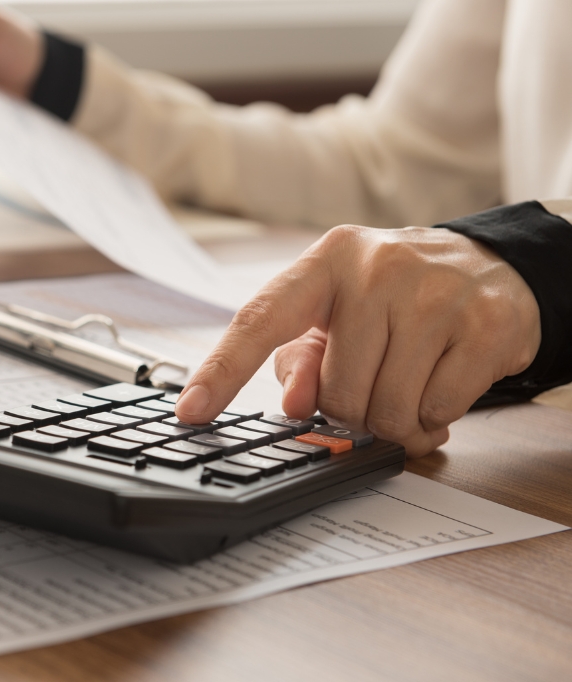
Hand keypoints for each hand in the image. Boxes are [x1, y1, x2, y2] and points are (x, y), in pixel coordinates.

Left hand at [174, 225, 541, 456]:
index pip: (259, 320)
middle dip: (354, 409)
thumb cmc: (394, 298)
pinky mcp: (486, 325)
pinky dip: (436, 417)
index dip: (221, 371)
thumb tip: (296, 405)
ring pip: (390, 409)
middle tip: (374, 383)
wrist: (491, 267)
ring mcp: (436, 293)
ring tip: (410, 384)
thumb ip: (301, 359)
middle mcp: (377, 268)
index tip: (190, 412)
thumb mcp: (336, 316)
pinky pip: (440, 410)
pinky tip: (441, 384)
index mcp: (325, 262)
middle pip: (338, 392)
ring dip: (397, 420)